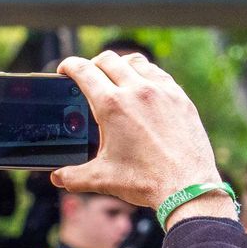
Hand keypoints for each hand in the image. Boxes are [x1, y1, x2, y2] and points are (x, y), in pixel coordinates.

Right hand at [50, 52, 226, 220]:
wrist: (188, 187)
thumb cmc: (146, 181)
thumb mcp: (102, 178)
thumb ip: (73, 176)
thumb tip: (58, 177)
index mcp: (112, 105)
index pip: (84, 70)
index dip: (68, 66)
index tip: (64, 70)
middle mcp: (138, 91)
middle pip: (108, 60)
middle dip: (92, 65)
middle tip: (88, 78)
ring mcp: (163, 92)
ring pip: (136, 62)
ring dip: (120, 65)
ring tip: (115, 79)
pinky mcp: (181, 98)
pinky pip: (159, 74)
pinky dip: (146, 74)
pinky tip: (144, 88)